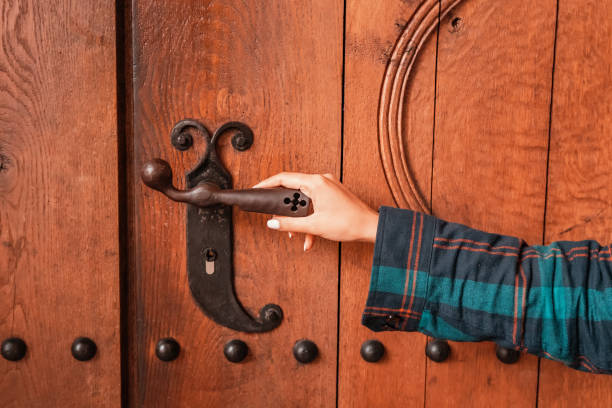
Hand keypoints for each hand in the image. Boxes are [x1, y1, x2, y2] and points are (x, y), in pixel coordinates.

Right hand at [252, 172, 378, 250]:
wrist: (371, 228)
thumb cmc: (349, 223)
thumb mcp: (314, 225)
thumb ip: (290, 224)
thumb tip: (273, 222)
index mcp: (316, 182)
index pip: (284, 178)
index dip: (267, 184)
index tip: (256, 190)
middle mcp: (321, 180)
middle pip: (293, 190)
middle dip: (286, 209)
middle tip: (276, 218)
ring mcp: (328, 187)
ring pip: (304, 201)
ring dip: (299, 219)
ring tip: (298, 234)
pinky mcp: (333, 195)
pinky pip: (314, 204)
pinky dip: (310, 219)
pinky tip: (311, 237)